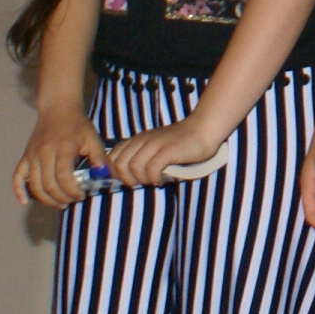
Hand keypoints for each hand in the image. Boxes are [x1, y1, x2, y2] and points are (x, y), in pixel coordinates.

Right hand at [13, 105, 108, 207]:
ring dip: (46, 199)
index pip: (63, 177)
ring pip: (34, 185)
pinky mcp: (25, 157)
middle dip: (62, 198)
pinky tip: (24, 201)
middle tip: (73, 200)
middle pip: (48, 185)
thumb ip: (99, 157)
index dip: (72, 191)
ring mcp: (32, 156)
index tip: (81, 195)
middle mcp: (44, 153)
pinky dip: (19, 191)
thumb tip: (103, 175)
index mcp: (62, 148)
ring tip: (60, 203)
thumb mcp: (92, 138)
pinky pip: (17, 177)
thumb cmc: (76, 124)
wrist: (58, 108)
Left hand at [108, 117, 222, 187]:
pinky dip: (154, 178)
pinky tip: (162, 180)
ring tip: (153, 180)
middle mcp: (143, 140)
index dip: (116, 173)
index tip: (130, 180)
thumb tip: (125, 178)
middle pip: (119, 164)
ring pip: (133, 166)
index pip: (112, 157)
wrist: (203, 131)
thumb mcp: (154, 147)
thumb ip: (140, 156)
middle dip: (127, 179)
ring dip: (142, 179)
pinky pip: (152, 168)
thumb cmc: (179, 144)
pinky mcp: (168, 150)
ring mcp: (155, 144)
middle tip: (142, 182)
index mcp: (137, 139)